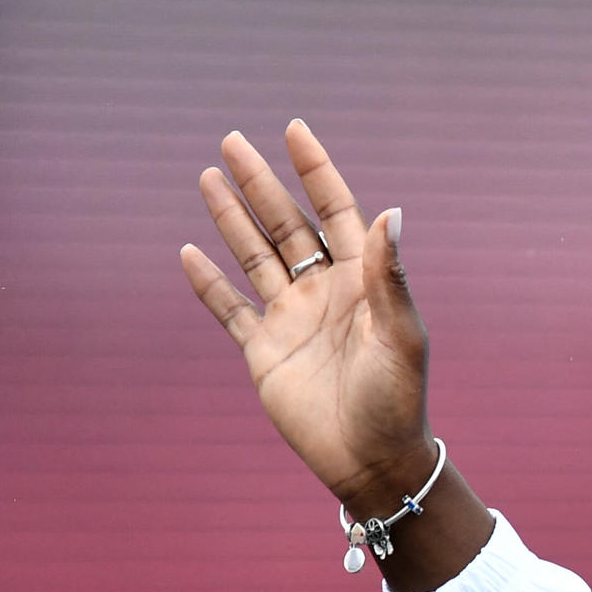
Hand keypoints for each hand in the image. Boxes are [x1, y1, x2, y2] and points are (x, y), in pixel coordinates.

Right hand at [179, 122, 431, 512]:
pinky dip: (209, 283)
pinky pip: (231, 309)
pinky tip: (189, 252)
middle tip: (232, 142)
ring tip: (209, 177)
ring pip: (255, 256)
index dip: (316, 171)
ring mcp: (292, 319)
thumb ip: (390, 277)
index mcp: (362, 281)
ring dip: (232, 218)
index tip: (295, 131)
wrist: (373, 460)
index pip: (336, 212)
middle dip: (260, 183)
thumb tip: (392, 212)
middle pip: (286, 225)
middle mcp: (324, 292)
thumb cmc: (399, 400)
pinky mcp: (265, 350)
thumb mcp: (401, 335)